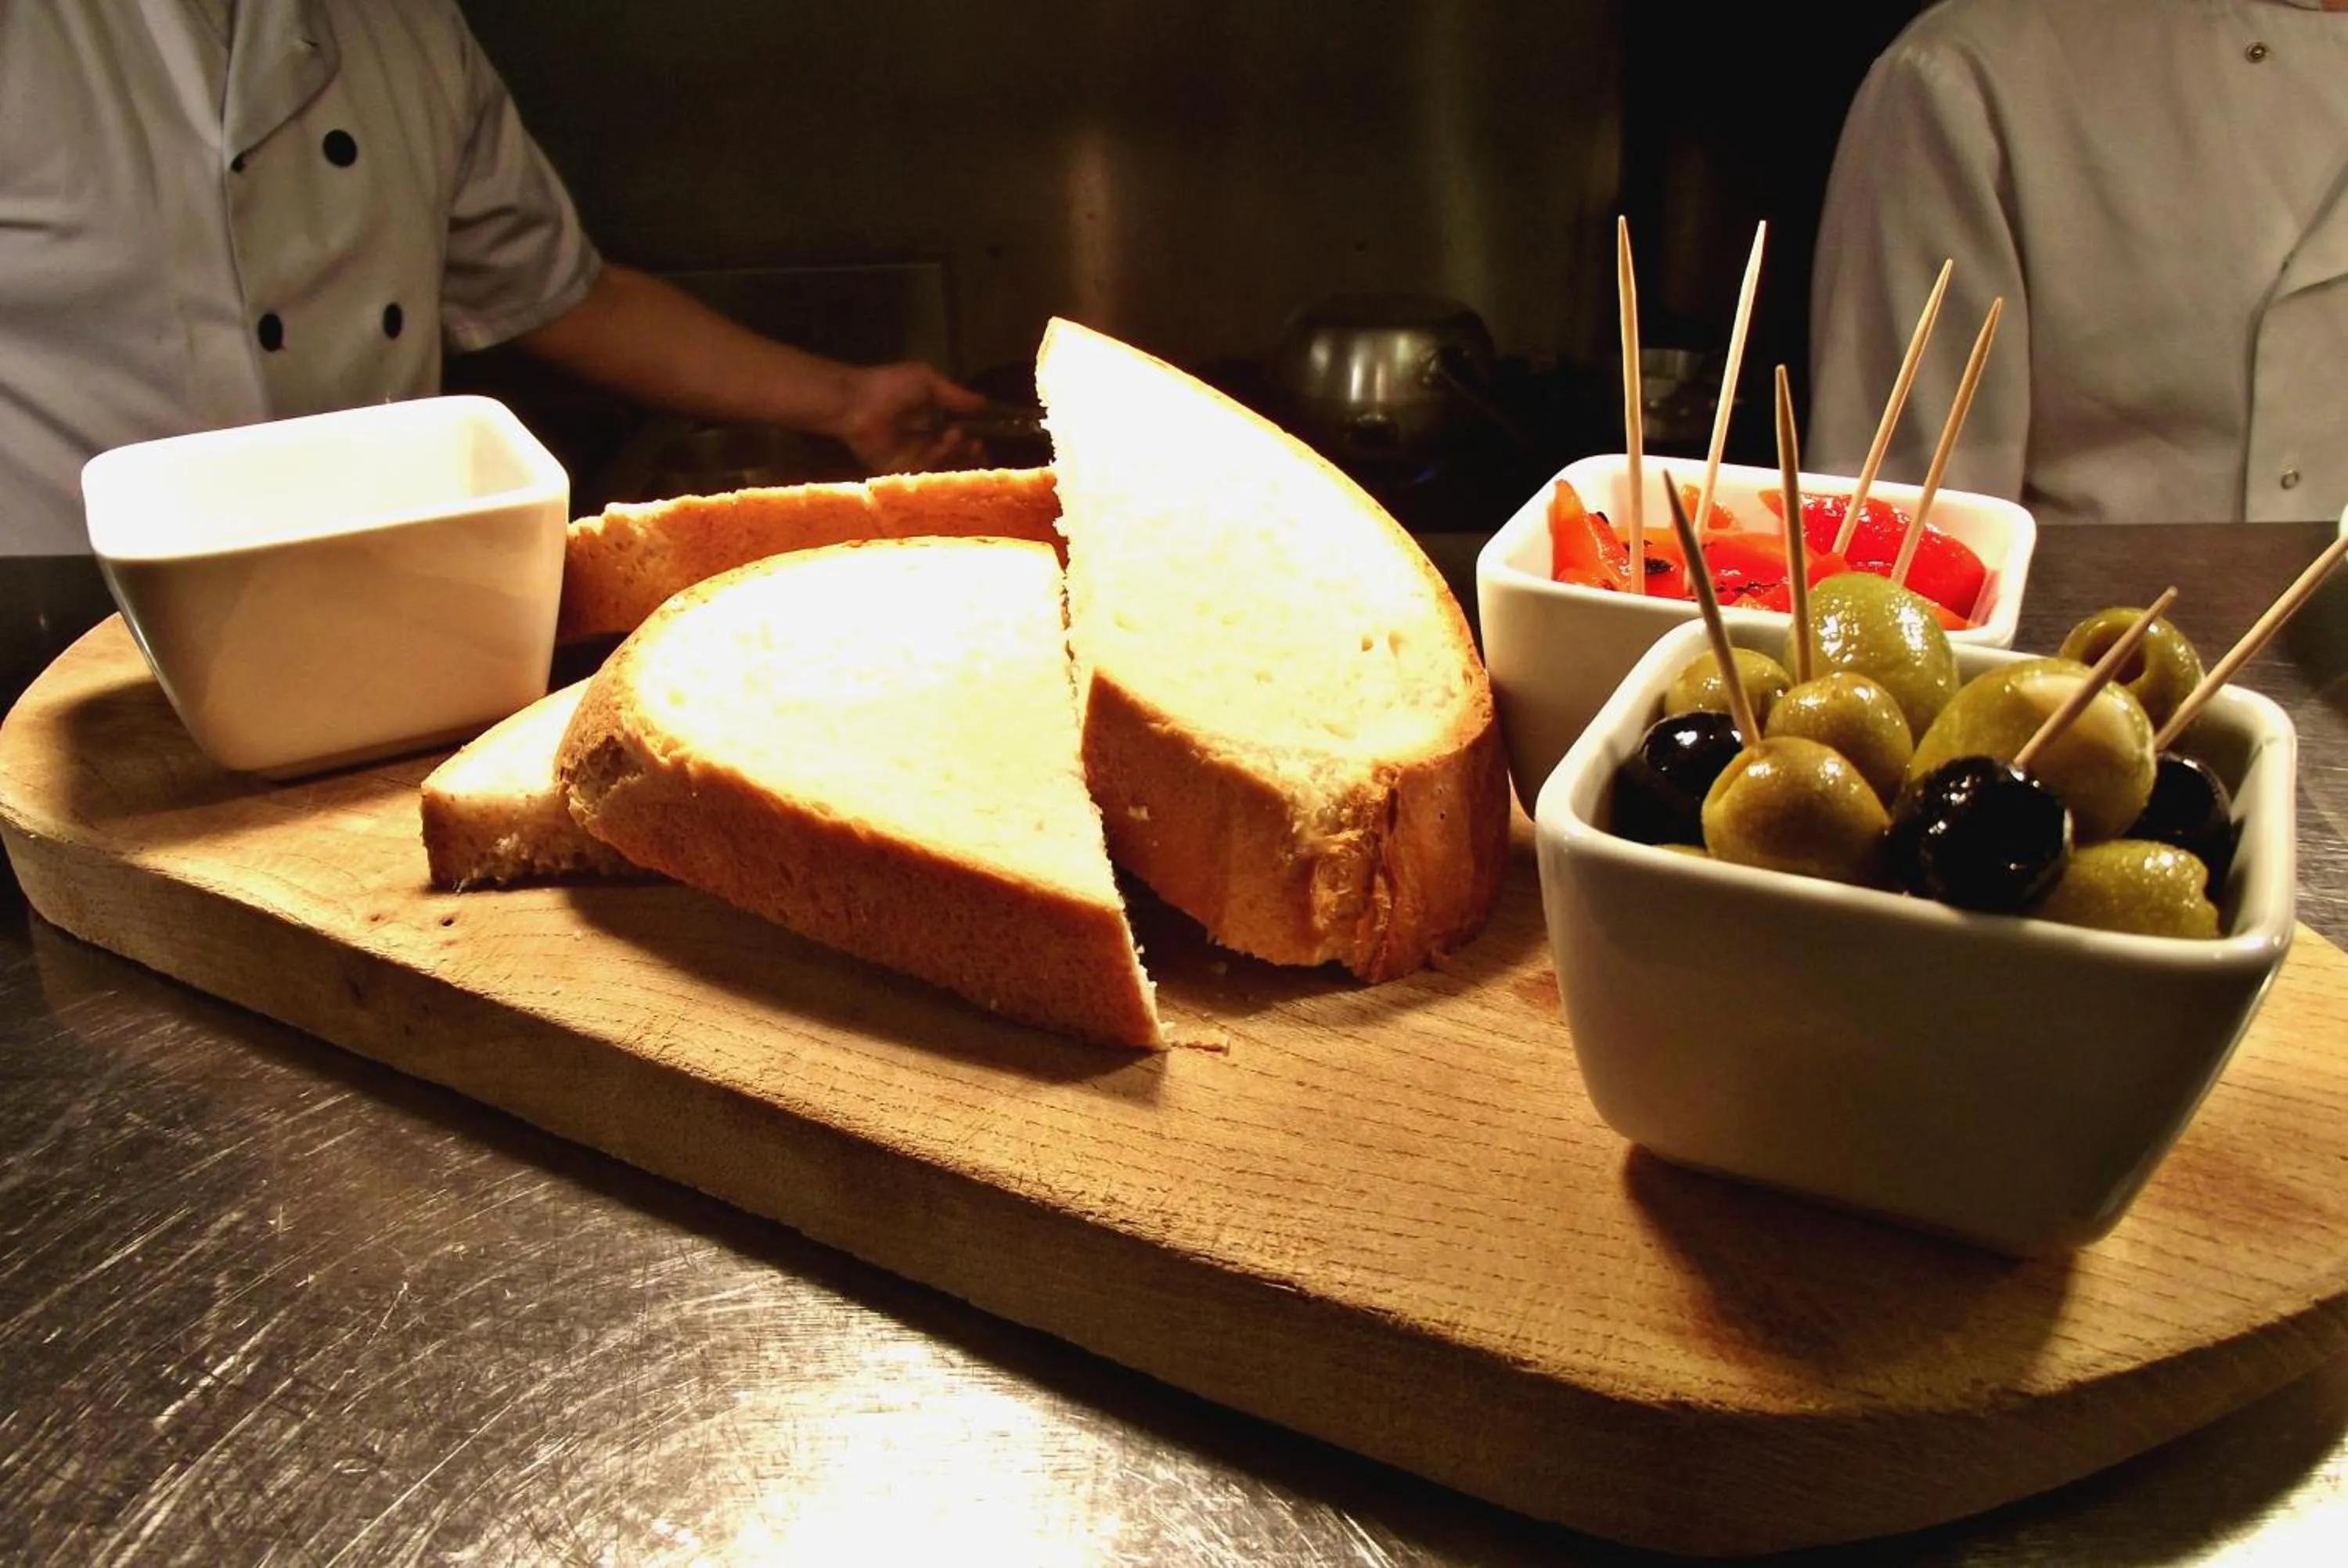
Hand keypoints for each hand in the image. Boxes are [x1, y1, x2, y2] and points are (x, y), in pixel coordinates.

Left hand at [832, 362, 989, 474]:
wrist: (856, 402)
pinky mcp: (900, 471)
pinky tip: (942, 443)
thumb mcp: (928, 383)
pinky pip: (926, 472)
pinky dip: (938, 459)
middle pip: (955, 458)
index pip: (960, 439)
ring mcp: (912, 460)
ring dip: (956, 453)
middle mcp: (924, 444)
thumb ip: (956, 396)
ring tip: (958, 435)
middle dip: (970, 454)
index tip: (986, 439)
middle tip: (979, 446)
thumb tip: (986, 404)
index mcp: (931, 423)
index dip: (975, 442)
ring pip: (944, 466)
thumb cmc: (889, 387)